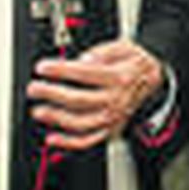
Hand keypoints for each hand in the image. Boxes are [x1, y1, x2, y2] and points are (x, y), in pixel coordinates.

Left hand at [27, 39, 165, 151]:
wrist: (153, 79)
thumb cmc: (134, 63)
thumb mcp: (123, 46)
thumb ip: (102, 52)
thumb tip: (83, 60)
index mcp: (119, 78)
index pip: (84, 73)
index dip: (61, 70)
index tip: (43, 67)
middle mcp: (117, 100)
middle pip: (79, 100)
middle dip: (52, 94)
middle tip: (34, 88)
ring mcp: (113, 117)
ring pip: (81, 123)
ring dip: (56, 119)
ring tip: (39, 111)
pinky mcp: (111, 129)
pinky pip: (88, 140)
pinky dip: (69, 143)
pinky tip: (52, 138)